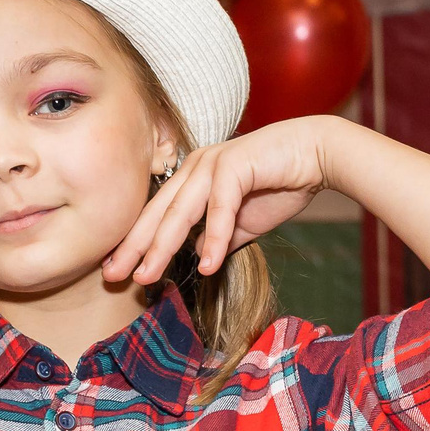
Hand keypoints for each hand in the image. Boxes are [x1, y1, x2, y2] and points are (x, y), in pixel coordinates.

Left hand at [106, 117, 335, 285]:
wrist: (317, 155)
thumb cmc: (282, 184)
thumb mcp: (242, 223)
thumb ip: (218, 238)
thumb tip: (200, 258)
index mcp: (193, 177)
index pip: (157, 215)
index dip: (137, 243)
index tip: (117, 270)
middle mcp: (196, 166)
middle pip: (158, 213)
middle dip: (134, 247)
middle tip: (112, 275)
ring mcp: (212, 162)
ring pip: (180, 211)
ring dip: (162, 246)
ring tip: (148, 275)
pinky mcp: (234, 164)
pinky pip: (219, 207)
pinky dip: (213, 237)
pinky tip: (206, 264)